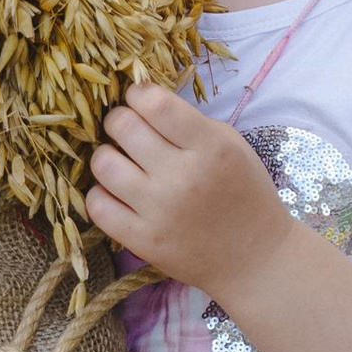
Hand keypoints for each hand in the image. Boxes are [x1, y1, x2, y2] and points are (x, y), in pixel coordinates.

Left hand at [88, 83, 290, 294]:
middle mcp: (183, 176)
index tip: (139, 100)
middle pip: (122, 126)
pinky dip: (101, 193)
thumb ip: (189, 121)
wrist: (254, 257)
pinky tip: (117, 192)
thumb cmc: (244, 193)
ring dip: (107, 156)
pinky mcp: (143, 241)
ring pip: (102, 163)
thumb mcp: (231, 145)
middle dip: (119, 120)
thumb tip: (141, 100)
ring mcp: (160, 211)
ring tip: (122, 162)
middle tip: (128, 130)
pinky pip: (97, 205)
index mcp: (210, 146)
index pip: (154, 103)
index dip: (138, 94)